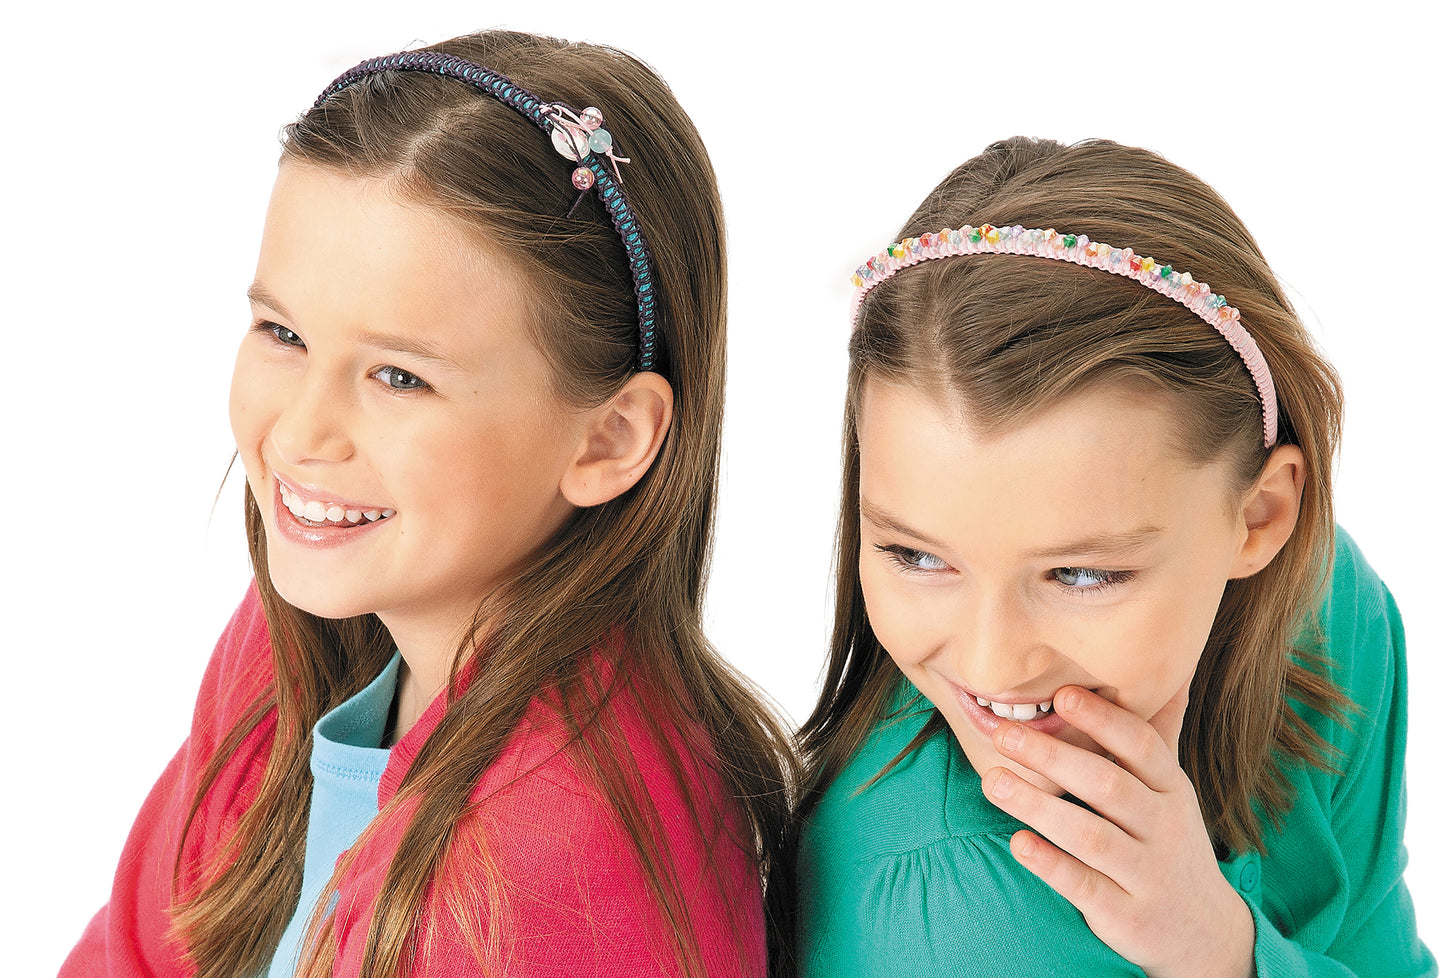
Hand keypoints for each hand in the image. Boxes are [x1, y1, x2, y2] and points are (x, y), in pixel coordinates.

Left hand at [981, 684, 1255, 977]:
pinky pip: (1086, 887)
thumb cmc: (1168, 842)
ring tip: (994, 782)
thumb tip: (1166, 667)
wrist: (1204, 934)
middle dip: (1055, 756)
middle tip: (1003, 734)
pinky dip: (1051, 865)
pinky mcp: (1126, 916)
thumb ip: (1159, 732)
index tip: (1062, 694)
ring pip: (1092, 837)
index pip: (1142, 746)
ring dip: (1039, 807)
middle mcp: (1165, 829)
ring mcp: (1148, 875)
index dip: (1103, 719)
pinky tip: (1017, 843)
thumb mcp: (1171, 790)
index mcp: (1172, 790)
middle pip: (1109, 786)